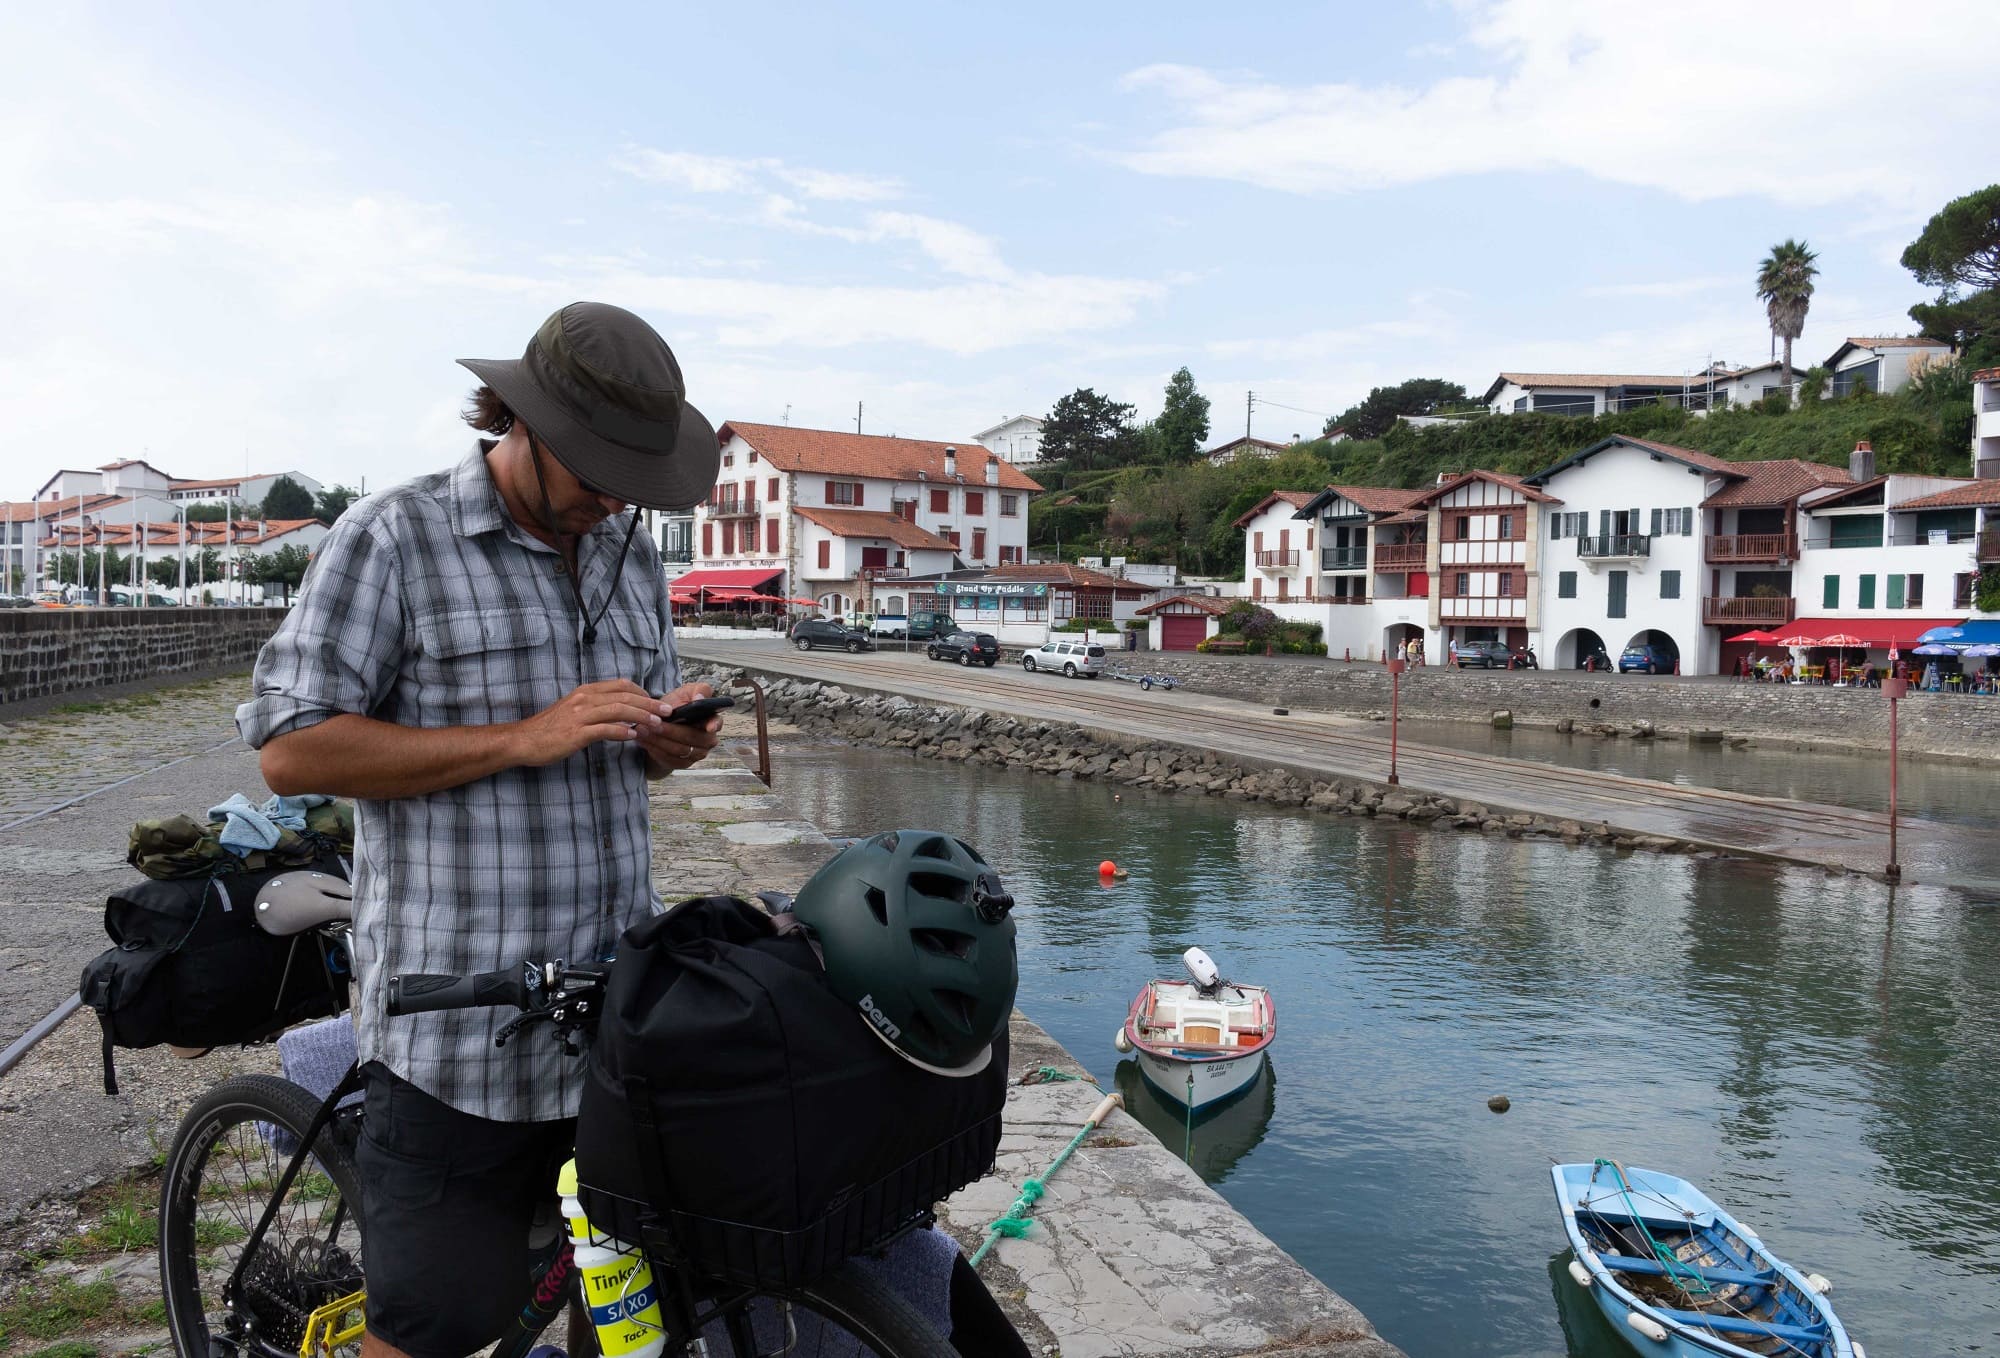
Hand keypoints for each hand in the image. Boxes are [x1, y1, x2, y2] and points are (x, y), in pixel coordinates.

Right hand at [510, 679, 665, 766]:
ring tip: (656, 724)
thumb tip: (621, 710)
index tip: (655, 702)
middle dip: (649, 703)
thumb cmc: (550, 727)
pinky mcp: (576, 733)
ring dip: (641, 716)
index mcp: (586, 691)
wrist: (524, 740)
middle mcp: (585, 699)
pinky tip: (633, 736)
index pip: (621, 685)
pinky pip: (604, 730)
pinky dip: (622, 731)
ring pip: (618, 710)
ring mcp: (580, 715)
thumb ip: (596, 706)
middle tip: (667, 712)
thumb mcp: (574, 709)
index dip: (642, 692)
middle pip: (625, 696)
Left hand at [636, 681, 723, 774]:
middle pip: (692, 738)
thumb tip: (700, 698)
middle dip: (671, 731)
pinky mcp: (682, 763)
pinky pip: (669, 759)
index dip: (713, 725)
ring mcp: (696, 754)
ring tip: (643, 730)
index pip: (717, 723)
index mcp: (712, 720)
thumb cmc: (676, 706)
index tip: (708, 727)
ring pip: (678, 750)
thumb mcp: (686, 693)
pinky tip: (643, 740)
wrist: (662, 724)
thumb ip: (698, 690)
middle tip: (653, 724)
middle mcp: (708, 740)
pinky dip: (654, 749)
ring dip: (659, 740)